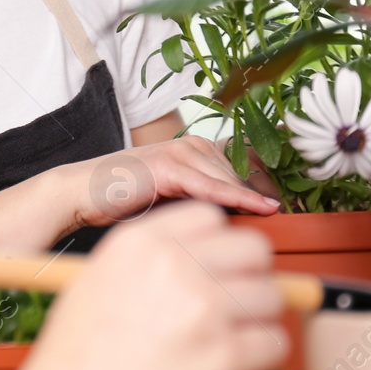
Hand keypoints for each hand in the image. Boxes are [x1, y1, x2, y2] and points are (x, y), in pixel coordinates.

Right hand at [0, 201, 287, 369]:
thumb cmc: (73, 367)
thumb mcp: (94, 287)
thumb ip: (147, 265)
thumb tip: (205, 263)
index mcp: (138, 242)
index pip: (211, 218)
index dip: (221, 249)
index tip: (217, 275)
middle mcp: (171, 264)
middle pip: (253, 250)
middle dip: (250, 280)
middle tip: (235, 314)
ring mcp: (200, 307)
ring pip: (271, 297)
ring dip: (258, 323)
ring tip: (228, 349)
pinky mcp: (222, 355)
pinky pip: (274, 342)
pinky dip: (262, 360)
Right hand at [68, 136, 279, 229]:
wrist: (81, 192)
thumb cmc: (122, 200)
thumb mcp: (171, 200)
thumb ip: (202, 202)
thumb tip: (236, 224)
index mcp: (195, 150)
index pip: (243, 166)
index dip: (264, 185)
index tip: (285, 206)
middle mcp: (192, 145)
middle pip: (243, 171)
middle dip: (264, 191)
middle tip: (289, 213)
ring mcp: (180, 153)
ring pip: (230, 178)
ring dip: (254, 197)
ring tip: (280, 214)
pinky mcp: (169, 167)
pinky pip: (210, 186)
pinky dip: (237, 197)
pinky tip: (259, 208)